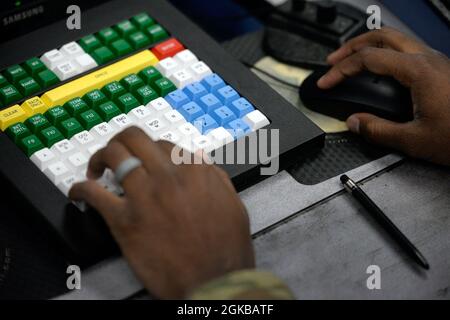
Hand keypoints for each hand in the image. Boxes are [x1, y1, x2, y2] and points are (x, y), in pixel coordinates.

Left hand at [69, 127, 253, 298]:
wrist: (214, 282)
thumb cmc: (225, 250)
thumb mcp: (233, 205)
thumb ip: (214, 178)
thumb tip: (199, 161)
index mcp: (195, 171)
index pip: (163, 144)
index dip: (152, 151)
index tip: (147, 160)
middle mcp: (168, 177)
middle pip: (134, 139)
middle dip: (122, 140)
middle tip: (117, 151)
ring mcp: (145, 196)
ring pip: (113, 155)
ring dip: (100, 157)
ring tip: (98, 167)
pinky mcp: (124, 221)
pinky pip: (94, 194)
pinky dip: (81, 189)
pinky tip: (79, 191)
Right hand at [317, 27, 449, 165]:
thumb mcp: (415, 140)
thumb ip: (378, 131)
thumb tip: (355, 123)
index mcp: (419, 71)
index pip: (368, 59)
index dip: (340, 70)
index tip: (326, 81)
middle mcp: (429, 59)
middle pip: (382, 36)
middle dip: (352, 45)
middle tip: (334, 59)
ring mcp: (437, 61)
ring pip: (396, 39)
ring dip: (370, 46)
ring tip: (353, 60)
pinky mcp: (442, 69)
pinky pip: (408, 51)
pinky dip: (386, 54)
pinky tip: (382, 71)